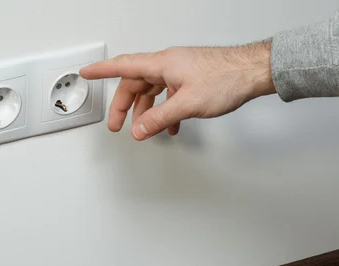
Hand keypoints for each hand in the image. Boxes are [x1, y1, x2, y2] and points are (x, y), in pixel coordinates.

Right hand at [80, 42, 275, 140]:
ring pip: (152, 91)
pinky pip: (168, 95)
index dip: (102, 71)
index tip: (85, 72)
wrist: (253, 72)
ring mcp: (179, 72)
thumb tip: (139, 130)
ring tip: (145, 130)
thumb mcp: (187, 103)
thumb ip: (160, 118)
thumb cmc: (226, 77)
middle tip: (116, 125)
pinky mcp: (190, 80)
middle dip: (123, 105)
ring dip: (146, 112)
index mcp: (162, 63)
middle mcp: (168, 65)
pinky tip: (170, 126)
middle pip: (135, 83)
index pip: (123, 65)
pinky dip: (164, 111)